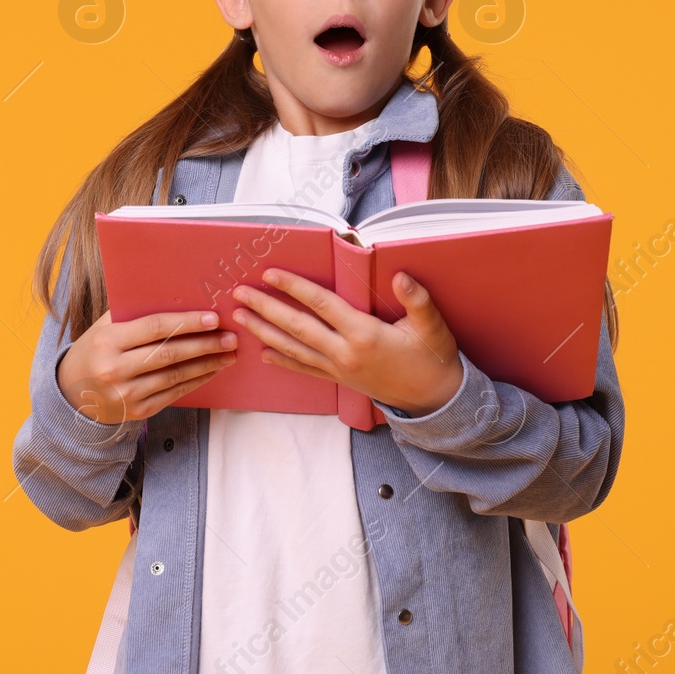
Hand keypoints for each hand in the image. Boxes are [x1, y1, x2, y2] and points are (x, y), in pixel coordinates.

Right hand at [57, 309, 237, 424]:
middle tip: (230, 337)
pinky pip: (174, 394)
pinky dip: (196, 381)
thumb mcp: (104, 327)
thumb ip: (133, 313)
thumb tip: (177, 296)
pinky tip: (211, 371)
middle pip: (170, 353)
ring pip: (176, 376)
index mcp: (108, 341)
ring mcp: (127, 394)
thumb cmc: (95, 350)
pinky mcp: (138, 412)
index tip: (213, 318)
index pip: (155, 328)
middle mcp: (116, 369)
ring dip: (207, 364)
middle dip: (205, 345)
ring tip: (228, 354)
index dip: (187, 322)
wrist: (71, 394)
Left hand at [229, 268, 464, 415]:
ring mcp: (339, 369)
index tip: (270, 274)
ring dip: (265, 331)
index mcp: (364, 334)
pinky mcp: (340, 379)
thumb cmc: (434, 358)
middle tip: (240, 293)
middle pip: (297, 326)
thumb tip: (401, 276)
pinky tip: (263, 353)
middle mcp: (345, 353)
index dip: (294, 288)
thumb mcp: (432, 326)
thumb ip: (417, 300)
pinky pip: (305, 369)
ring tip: (241, 316)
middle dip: (266, 308)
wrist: (435, 399)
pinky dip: (282, 360)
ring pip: (294, 348)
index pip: (321, 305)